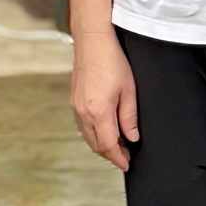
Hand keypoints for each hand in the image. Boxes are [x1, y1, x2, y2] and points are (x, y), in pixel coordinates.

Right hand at [70, 30, 138, 173]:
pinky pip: (82, 126)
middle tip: (125, 156)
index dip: (118, 158)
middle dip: (110, 154)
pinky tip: (104, 130)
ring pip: (87, 137)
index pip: (108, 145)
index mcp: (98, 112)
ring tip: (117, 145)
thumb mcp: (129, 90)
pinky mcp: (73, 100)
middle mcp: (83, 113)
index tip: (127, 164)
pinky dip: (93, 134)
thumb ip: (129, 117)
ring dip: (101, 145)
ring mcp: (76, 107)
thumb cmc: (112, 61)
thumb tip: (132, 138)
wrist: (92, 41)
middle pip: (96, 145)